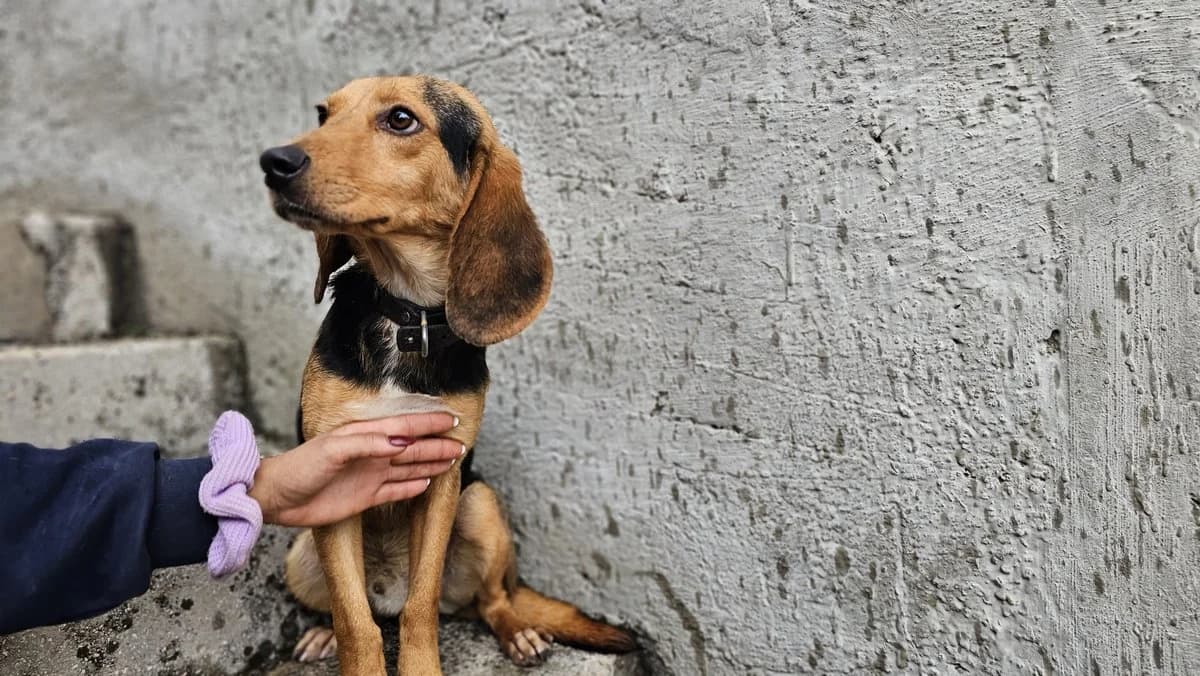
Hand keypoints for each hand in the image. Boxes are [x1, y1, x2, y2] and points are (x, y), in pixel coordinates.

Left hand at [248, 412, 462, 526]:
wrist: (277, 498)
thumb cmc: (299, 468)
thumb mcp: (332, 450)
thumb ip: (369, 444)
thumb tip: (402, 441)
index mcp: (365, 437)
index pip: (405, 427)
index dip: (428, 423)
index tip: (451, 419)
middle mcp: (371, 455)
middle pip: (412, 448)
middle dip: (437, 445)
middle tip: (461, 444)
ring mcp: (369, 476)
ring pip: (409, 467)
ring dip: (430, 462)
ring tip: (451, 459)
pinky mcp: (365, 497)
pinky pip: (396, 490)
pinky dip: (413, 486)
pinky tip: (426, 482)